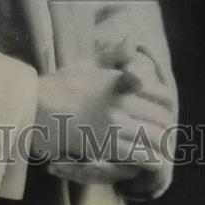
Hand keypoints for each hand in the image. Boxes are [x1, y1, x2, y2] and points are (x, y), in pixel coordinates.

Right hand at [30, 62, 161, 184]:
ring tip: (157, 154)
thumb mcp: (86, 64)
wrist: (36, 107)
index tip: (163, 118)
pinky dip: (151, 162)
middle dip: (166, 131)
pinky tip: (149, 165)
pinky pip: (144, 156)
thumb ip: (112, 55)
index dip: (168, 109)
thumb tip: (132, 39)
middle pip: (163, 119)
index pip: (163, 95)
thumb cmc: (59, 86)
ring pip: (157, 139)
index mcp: (121, 81)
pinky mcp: (109, 144)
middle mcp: (123, 101)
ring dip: (161, 148)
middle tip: (161, 141)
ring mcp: (117, 123)